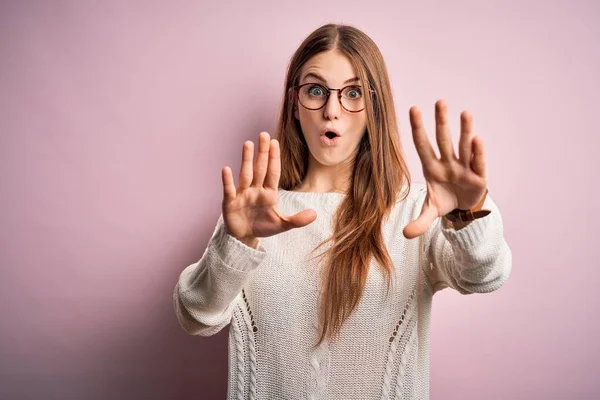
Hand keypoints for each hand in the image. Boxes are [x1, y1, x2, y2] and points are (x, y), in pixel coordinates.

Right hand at [221, 132, 316, 245]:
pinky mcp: (230, 202)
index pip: (273, 172)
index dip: (274, 158)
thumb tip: (315, 214)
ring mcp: (242, 194)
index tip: (275, 142)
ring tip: (248, 143)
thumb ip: (298, 220)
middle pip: (260, 168)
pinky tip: (226, 169)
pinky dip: (227, 180)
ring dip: (247, 159)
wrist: (243, 237)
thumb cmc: (262, 226)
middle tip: (263, 134)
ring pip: (245, 174)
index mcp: (268, 192)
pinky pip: (229, 189)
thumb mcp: (282, 225)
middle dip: (262, 152)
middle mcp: (255, 189)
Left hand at [403, 100, 487, 238]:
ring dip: (465, 130)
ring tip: (465, 113)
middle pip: (444, 139)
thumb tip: (405, 235)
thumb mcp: (430, 212)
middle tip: (440, 101)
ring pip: (463, 146)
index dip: (418, 128)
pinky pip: (477, 162)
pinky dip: (477, 152)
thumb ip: (419, 221)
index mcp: (431, 168)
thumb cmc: (445, 201)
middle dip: (441, 122)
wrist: (464, 209)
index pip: (422, 145)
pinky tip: (477, 139)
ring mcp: (463, 168)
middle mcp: (447, 163)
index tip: (413, 109)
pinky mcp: (478, 176)